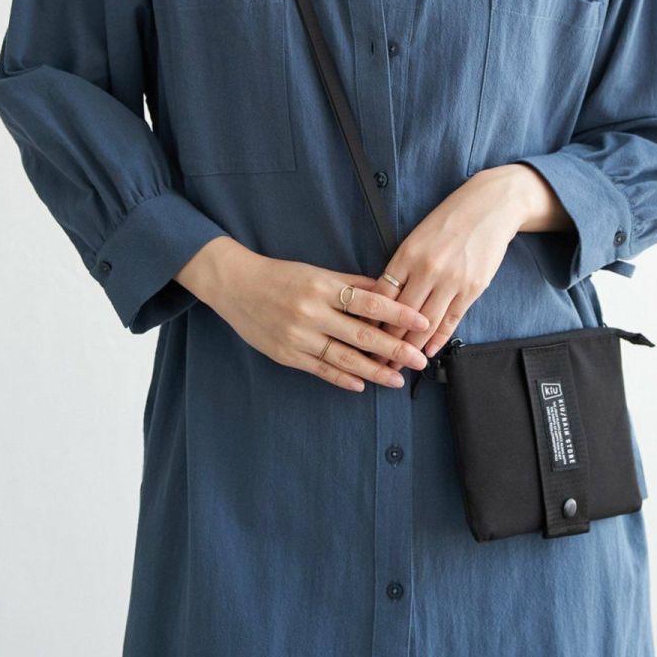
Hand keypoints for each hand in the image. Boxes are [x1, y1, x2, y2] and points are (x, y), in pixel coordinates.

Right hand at [181, 239, 433, 394]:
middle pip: (362, 335)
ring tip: (397, 379)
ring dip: (374, 371)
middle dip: (395, 349)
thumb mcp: (317, 272)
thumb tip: (386, 290)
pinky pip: (320, 369)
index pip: (370, 302)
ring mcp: (299, 336)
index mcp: (323, 287)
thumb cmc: (280, 275)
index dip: (398, 314)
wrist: (235, 285)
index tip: (422, 322)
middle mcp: (312, 313)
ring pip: (344, 358)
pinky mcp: (287, 354)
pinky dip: (342, 378)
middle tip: (419, 359)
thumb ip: (351, 283)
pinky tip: (362, 384)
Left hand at [371, 166, 527, 368]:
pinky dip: (438, 340)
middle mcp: (427, 269)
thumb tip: (384, 299)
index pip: (382, 296)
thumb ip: (402, 266)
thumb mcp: (417, 237)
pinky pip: (451, 321)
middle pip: (401, 316)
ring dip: (411, 347)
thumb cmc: (450, 220)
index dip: (371, 321)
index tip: (363, 337)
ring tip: (400, 363)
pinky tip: (428, 352)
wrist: (490, 207)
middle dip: (387, 342)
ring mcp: (452, 281)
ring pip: (426, 324)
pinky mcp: (472, 289)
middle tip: (377, 361)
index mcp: (407, 254)